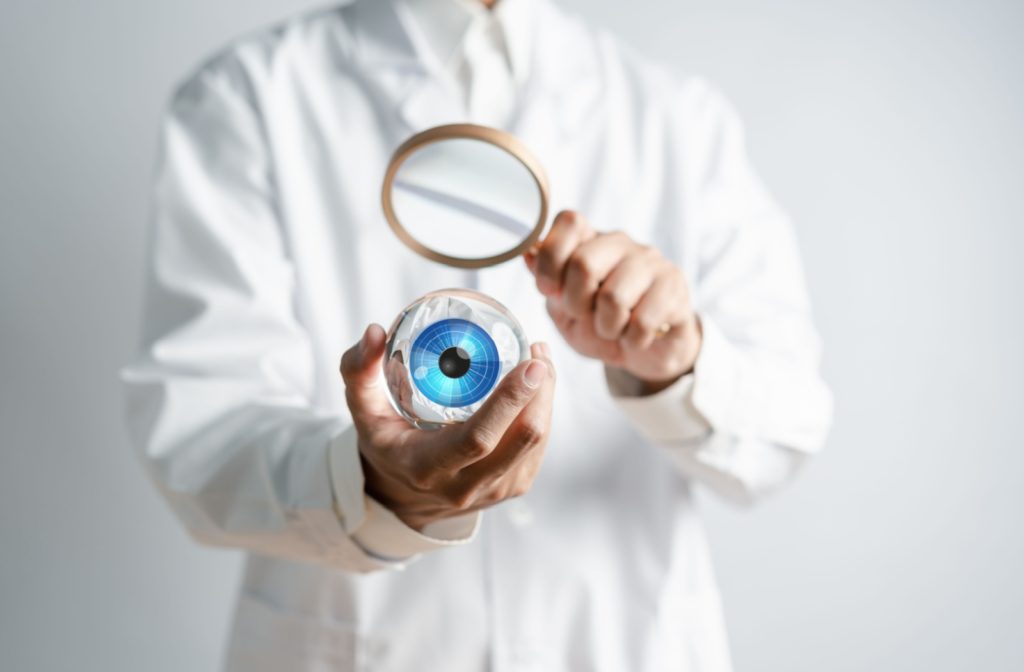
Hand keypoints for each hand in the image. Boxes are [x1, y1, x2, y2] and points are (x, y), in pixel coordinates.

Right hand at [340, 325, 555, 530]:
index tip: (530, 363)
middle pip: (521, 439)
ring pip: (537, 442)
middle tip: (537, 351)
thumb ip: (360, 369)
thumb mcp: (362, 409)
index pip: (477, 438)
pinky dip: (544, 413)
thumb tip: (375, 331)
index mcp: (426, 467)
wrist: (401, 492)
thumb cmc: (385, 439)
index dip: (509, 401)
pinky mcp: (512, 488)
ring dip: (547, 398)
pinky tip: (538, 387)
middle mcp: (463, 486)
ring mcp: (493, 491)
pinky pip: (539, 449)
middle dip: (540, 392)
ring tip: (539, 360)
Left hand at [525, 210, 700, 392]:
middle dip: (575, 303)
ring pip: (614, 296)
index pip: (570, 221)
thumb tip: (528, 254)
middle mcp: (621, 243)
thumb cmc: (602, 326)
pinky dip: (632, 339)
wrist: (646, 351)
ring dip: (606, 327)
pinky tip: (636, 336)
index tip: (550, 290)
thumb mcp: (564, 310)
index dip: (551, 260)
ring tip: (613, 329)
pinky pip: (642, 320)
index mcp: (590, 241)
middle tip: (584, 316)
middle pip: (584, 262)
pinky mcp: (675, 286)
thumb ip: (547, 283)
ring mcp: (651, 262)